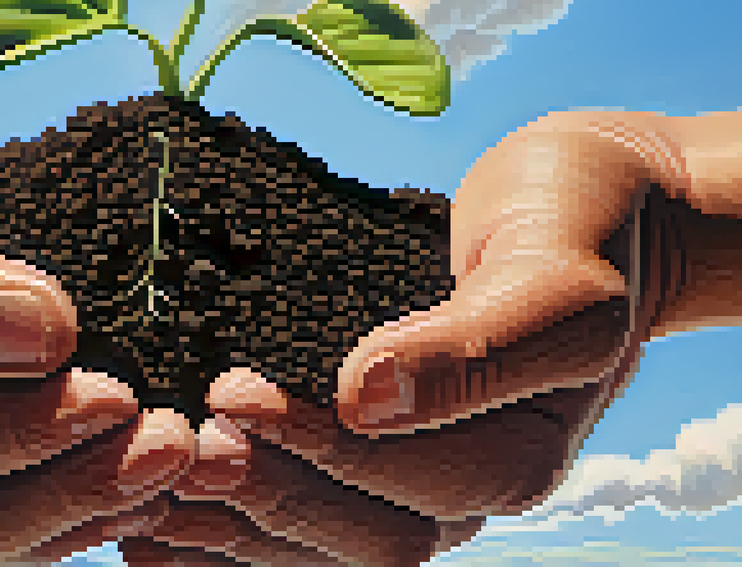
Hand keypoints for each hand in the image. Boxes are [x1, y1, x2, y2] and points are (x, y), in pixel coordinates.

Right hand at [0, 132, 162, 527]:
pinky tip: (154, 448)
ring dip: (115, 489)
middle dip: (103, 477)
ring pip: (37, 515)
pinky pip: (38, 481)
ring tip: (195, 452)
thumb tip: (45, 332)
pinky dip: (98, 475)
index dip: (55, 428)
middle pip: (15, 514)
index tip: (127, 393)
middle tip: (187, 441)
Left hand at [66, 110, 686, 564]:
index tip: (230, 391)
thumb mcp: (553, 273)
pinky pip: (311, 527)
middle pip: (358, 539)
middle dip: (263, 495)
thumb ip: (476, 342)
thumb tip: (366, 400)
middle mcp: (465, 487)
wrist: (591, 210)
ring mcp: (421, 481)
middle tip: (180, 442)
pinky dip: (237, 539)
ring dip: (237, 533)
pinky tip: (162, 525)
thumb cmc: (576, 226)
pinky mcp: (380, 460)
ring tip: (150, 497)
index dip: (309, 448)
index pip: (399, 484)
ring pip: (327, 553)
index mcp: (515, 456)